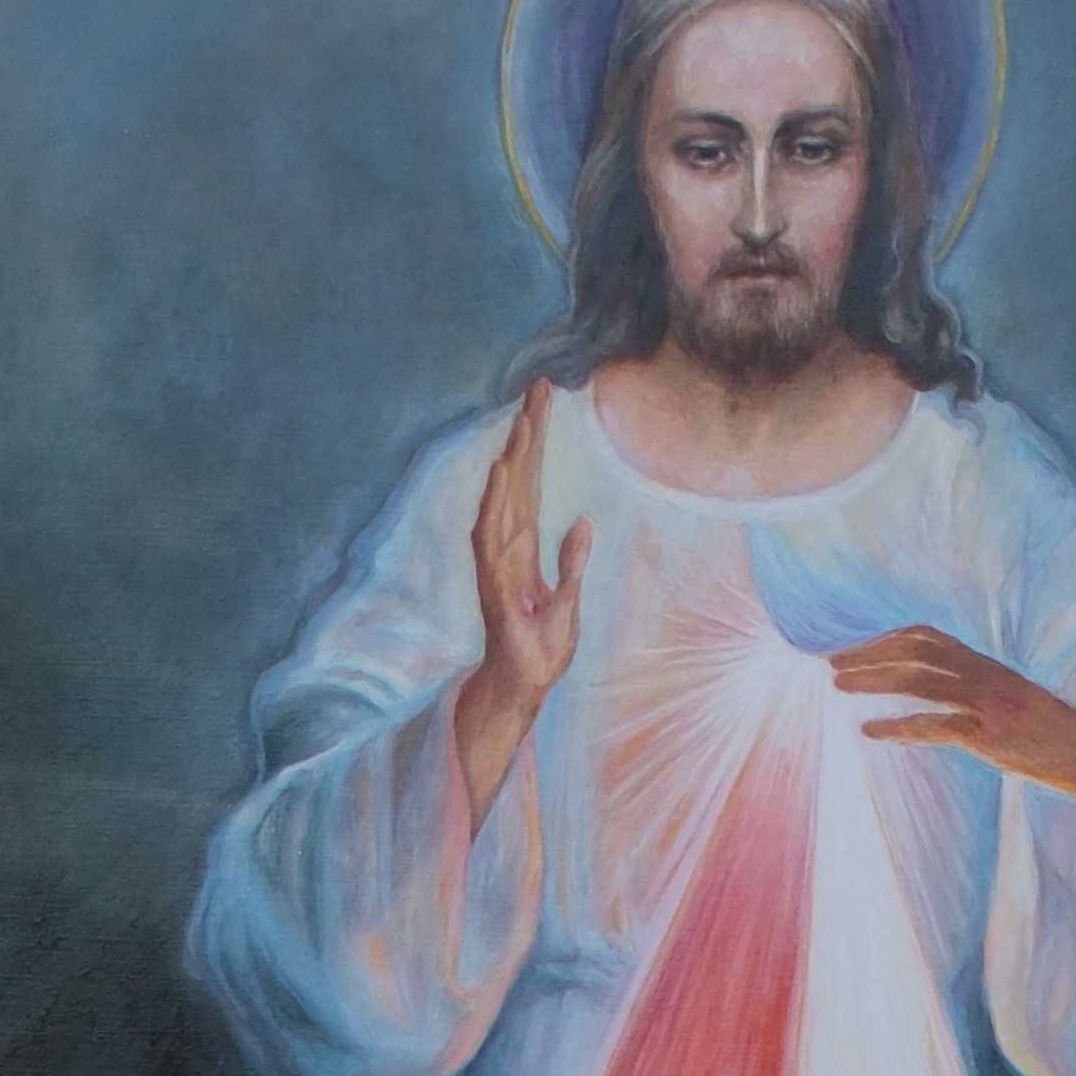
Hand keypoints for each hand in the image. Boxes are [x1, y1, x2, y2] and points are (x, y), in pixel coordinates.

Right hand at [453, 401, 587, 823]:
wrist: (524, 688)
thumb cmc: (543, 650)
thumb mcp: (570, 602)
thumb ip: (572, 562)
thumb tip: (582, 523)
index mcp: (525, 546)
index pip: (531, 483)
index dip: (537, 443)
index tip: (545, 401)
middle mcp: (507, 546)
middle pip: (517, 478)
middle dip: (528, 433)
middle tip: (540, 387)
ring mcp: (498, 563)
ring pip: (504, 499)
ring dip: (512, 460)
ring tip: (524, 421)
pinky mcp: (496, 583)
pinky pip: (493, 535)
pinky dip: (496, 503)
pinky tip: (502, 473)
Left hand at [831, 622, 1075, 800]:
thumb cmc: (1047, 733)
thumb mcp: (1010, 699)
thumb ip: (975, 688)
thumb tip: (936, 690)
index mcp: (987, 665)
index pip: (929, 637)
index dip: (889, 638)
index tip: (858, 647)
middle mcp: (984, 676)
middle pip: (916, 652)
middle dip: (871, 653)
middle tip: (834, 663)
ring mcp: (986, 705)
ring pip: (920, 681)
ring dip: (874, 680)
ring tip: (840, 686)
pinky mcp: (989, 737)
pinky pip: (935, 726)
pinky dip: (898, 727)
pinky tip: (869, 731)